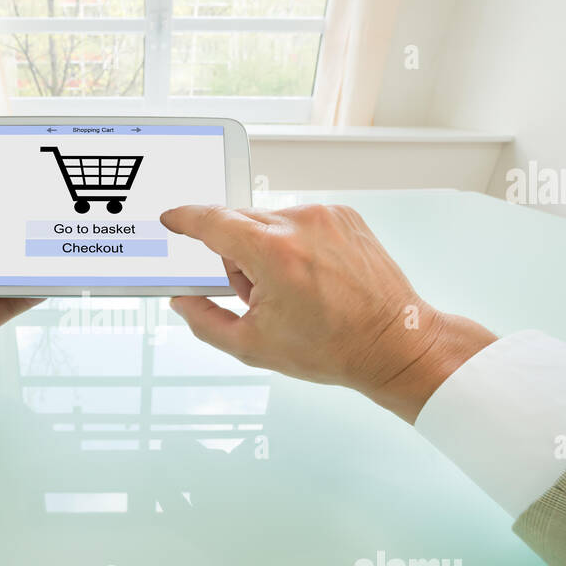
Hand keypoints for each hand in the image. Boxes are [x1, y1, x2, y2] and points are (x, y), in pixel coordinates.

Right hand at [159, 203, 495, 422]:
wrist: (393, 344)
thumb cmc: (334, 348)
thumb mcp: (253, 346)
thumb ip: (205, 321)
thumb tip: (183, 302)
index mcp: (274, 254)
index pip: (213, 222)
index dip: (185, 219)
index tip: (172, 219)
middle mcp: (301, 225)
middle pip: (240, 223)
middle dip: (237, 257)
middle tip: (258, 296)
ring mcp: (327, 216)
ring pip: (270, 223)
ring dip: (267, 250)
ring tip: (294, 291)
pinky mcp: (345, 216)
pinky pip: (300, 222)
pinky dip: (295, 245)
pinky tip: (313, 278)